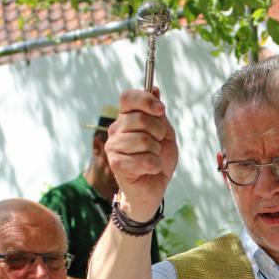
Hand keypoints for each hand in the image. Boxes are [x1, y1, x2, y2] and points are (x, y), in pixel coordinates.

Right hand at [106, 87, 178, 220]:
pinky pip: (144, 159)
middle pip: (140, 118)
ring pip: (144, 140)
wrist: (153, 189)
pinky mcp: (116, 163)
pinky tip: (150, 169)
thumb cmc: (158, 160)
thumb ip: (159, 115)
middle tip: (157, 144)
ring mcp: (113, 146)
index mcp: (126, 119)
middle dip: (158, 132)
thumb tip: (154, 89)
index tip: (160, 110)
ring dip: (156, 152)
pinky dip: (154, 165)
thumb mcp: (165, 134)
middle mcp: (116, 130)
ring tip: (152, 158)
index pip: (128, 97)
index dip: (145, 100)